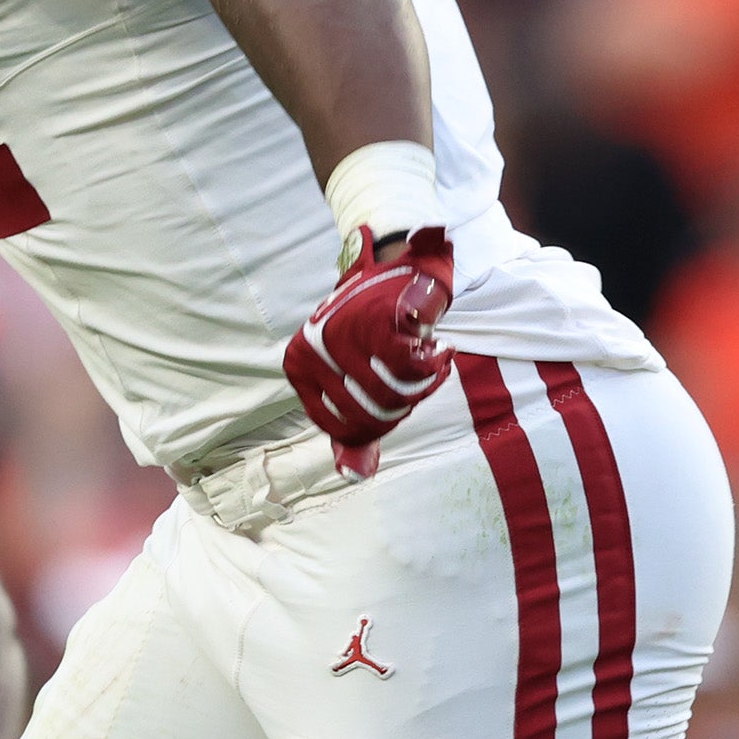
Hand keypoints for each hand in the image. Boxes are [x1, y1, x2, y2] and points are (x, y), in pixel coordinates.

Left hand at [283, 229, 455, 476]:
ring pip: (394, 396)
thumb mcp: (354, 377)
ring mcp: (341, 336)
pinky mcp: (374, 321)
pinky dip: (434, 365)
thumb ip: (354, 428)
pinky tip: (440, 350)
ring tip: (433, 364)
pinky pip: (411, 368)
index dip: (381, 424)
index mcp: (298, 367)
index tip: (400, 402)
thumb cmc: (374, 326)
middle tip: (421, 380)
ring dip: (424, 385)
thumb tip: (356, 473)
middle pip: (373, 416)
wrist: (397, 265)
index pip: (343, 428)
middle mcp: (312, 352)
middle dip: (406, 405)